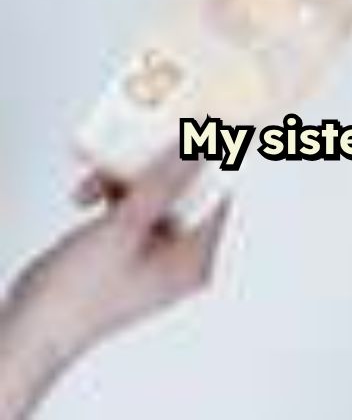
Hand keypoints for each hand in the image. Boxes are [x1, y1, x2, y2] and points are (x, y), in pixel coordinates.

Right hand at [0, 153, 229, 415]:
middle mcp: (177, 258)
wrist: (33, 324)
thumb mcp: (126, 228)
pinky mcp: (126, 247)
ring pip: (152, 195)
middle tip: (137, 144)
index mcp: (192, 260)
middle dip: (154, 167)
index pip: (216, 196)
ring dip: (125, 179)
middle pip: (182, 192)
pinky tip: (88, 191)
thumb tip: (195, 151)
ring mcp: (151, 253)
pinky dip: (110, 195)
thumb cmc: (79, 296)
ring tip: (99, 176)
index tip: (191, 130)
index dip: (204, 161)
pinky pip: (129, 207)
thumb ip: (163, 184)